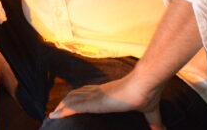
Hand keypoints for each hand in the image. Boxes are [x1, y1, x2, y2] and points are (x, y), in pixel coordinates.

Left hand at [48, 74, 164, 128]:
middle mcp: (99, 92)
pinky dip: (65, 111)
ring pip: (73, 100)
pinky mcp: (96, 101)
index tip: (72, 104)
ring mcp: (96, 96)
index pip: (90, 94)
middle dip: (66, 103)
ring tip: (53, 115)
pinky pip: (75, 106)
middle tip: (56, 111)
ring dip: (62, 107)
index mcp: (109, 93)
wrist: (146, 84)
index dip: (80, 98)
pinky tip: (56, 115)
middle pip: (77, 95)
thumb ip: (153, 121)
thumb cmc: (147, 94)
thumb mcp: (149, 111)